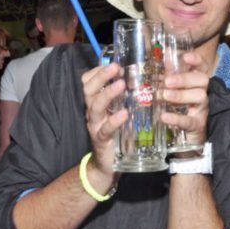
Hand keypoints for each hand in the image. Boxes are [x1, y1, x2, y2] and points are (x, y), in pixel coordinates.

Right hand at [81, 63, 126, 179]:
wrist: (108, 165)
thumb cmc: (117, 134)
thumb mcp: (118, 113)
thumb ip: (125, 99)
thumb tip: (141, 80)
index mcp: (96, 103)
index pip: (88, 82)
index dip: (98, 71)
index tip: (114, 63)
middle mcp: (93, 112)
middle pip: (89, 89)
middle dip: (101, 76)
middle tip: (116, 67)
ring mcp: (96, 125)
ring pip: (96, 106)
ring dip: (108, 93)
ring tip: (121, 84)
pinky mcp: (102, 140)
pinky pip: (106, 128)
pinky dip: (115, 120)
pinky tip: (124, 114)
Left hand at [161, 51, 209, 145]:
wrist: (186, 138)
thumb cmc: (180, 108)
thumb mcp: (174, 90)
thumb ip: (170, 75)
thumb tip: (164, 57)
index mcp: (197, 83)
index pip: (203, 67)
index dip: (197, 60)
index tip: (186, 56)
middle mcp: (202, 93)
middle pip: (203, 80)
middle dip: (185, 78)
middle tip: (167, 81)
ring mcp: (202, 109)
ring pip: (200, 97)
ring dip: (181, 95)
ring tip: (164, 95)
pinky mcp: (197, 125)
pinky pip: (190, 121)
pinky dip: (177, 118)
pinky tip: (165, 116)